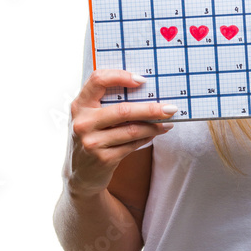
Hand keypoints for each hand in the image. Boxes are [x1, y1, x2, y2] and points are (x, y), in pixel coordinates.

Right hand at [65, 70, 175, 196]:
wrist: (80, 175)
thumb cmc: (91, 138)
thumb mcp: (90, 118)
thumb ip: (106, 104)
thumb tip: (145, 92)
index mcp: (80, 105)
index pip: (98, 80)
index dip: (121, 76)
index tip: (143, 80)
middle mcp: (83, 123)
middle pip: (123, 110)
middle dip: (151, 109)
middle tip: (171, 108)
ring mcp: (92, 142)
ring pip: (132, 130)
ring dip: (154, 126)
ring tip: (167, 122)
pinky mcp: (104, 159)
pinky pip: (132, 145)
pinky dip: (147, 138)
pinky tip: (155, 133)